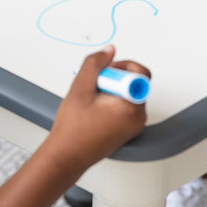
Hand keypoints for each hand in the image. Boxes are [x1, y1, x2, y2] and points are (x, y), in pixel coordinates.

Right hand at [43, 45, 148, 175]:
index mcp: (131, 107)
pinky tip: (94, 109)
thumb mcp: (80, 88)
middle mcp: (138, 117)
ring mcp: (134, 124)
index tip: (105, 72)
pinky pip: (124, 106)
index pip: (140, 72)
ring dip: (110, 90)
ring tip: (92, 101)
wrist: (67, 156)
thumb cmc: (73, 130)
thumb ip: (95, 63)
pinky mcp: (128, 129)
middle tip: (94, 87)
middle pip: (134, 82)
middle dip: (113, 78)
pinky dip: (110, 101)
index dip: (120, 66)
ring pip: (128, 93)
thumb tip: (109, 50)